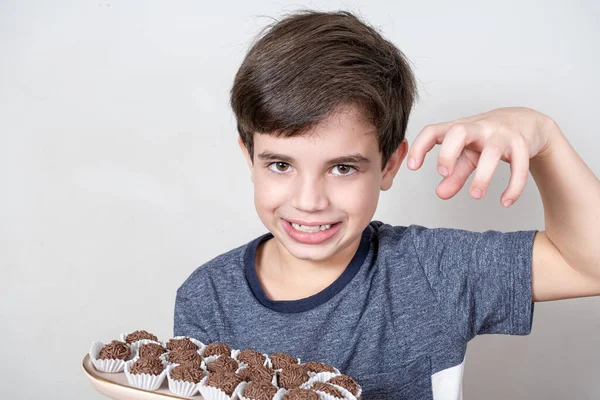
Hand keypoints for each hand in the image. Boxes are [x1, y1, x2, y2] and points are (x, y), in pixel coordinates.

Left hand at [407, 107, 554, 206]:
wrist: (526, 122)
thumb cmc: (488, 138)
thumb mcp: (468, 155)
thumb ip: (454, 174)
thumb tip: (440, 194)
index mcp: (459, 129)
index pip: (433, 131)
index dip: (420, 146)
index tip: (412, 166)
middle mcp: (478, 128)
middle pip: (458, 131)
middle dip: (448, 153)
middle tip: (444, 173)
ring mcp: (501, 134)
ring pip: (492, 152)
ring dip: (483, 176)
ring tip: (475, 195)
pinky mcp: (522, 144)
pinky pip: (519, 165)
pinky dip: (514, 185)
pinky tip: (506, 201)